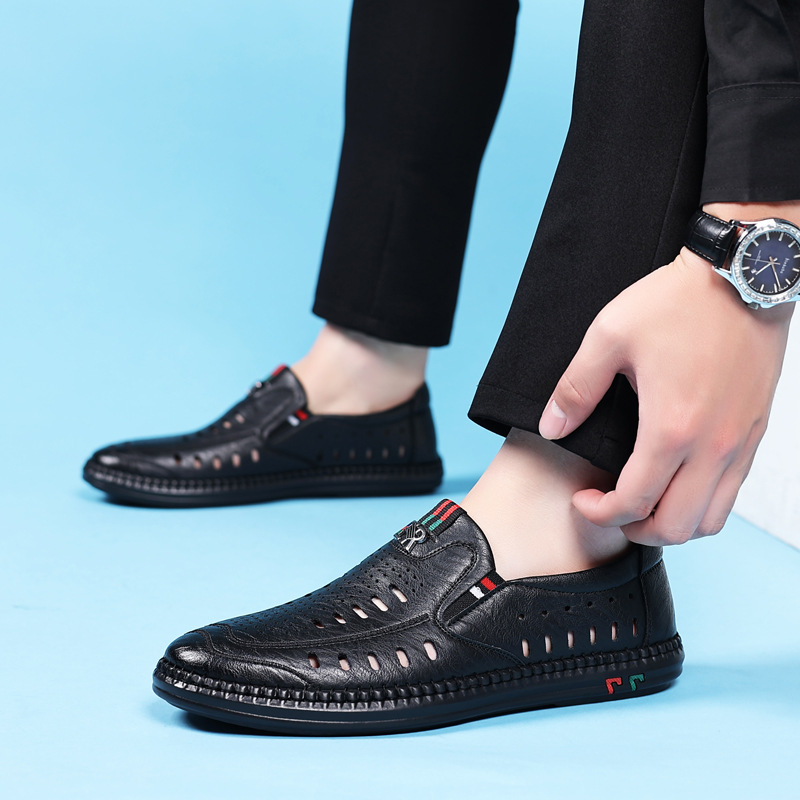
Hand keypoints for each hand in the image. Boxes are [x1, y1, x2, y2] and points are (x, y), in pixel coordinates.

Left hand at [538, 205, 795, 545]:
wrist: (742, 275)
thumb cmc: (675, 302)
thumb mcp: (609, 337)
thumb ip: (576, 389)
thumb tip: (551, 428)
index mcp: (671, 429)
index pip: (634, 503)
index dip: (600, 512)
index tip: (581, 498)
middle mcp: (713, 446)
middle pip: (677, 528)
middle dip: (635, 530)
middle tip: (610, 508)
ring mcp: (740, 442)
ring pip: (711, 518)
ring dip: (673, 523)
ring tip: (644, 501)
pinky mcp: (755, 431)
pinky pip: (732, 491)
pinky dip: (701, 502)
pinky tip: (677, 479)